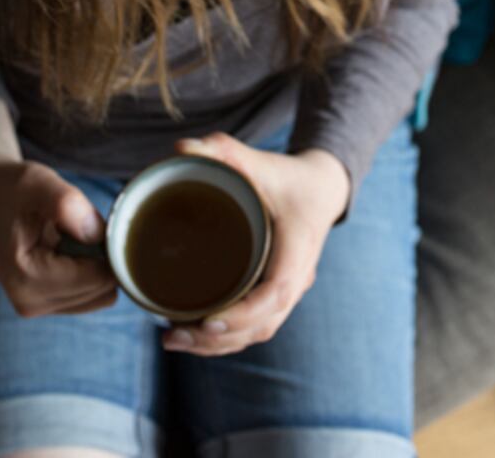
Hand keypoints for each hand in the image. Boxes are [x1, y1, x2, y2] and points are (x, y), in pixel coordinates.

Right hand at [0, 157, 117, 316]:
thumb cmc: (11, 187)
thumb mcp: (37, 183)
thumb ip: (66, 204)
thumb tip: (98, 235)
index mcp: (26, 279)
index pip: (97, 278)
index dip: (109, 246)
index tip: (94, 218)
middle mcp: (30, 303)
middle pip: (102, 289)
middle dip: (103, 255)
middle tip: (81, 223)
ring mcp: (37, 306)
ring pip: (100, 295)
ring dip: (97, 263)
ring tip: (72, 234)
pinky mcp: (45, 303)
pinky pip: (90, 295)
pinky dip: (90, 270)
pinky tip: (71, 246)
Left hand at [162, 132, 349, 355]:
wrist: (322, 187)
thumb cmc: (288, 176)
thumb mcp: (258, 159)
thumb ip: (223, 150)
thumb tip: (180, 150)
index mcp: (297, 248)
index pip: (275, 293)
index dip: (242, 314)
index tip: (207, 320)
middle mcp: (298, 277)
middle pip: (263, 324)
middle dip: (217, 338)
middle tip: (171, 334)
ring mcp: (291, 290)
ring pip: (259, 331)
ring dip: (218, 344)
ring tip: (173, 339)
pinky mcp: (280, 294)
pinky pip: (258, 325)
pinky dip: (229, 338)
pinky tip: (196, 336)